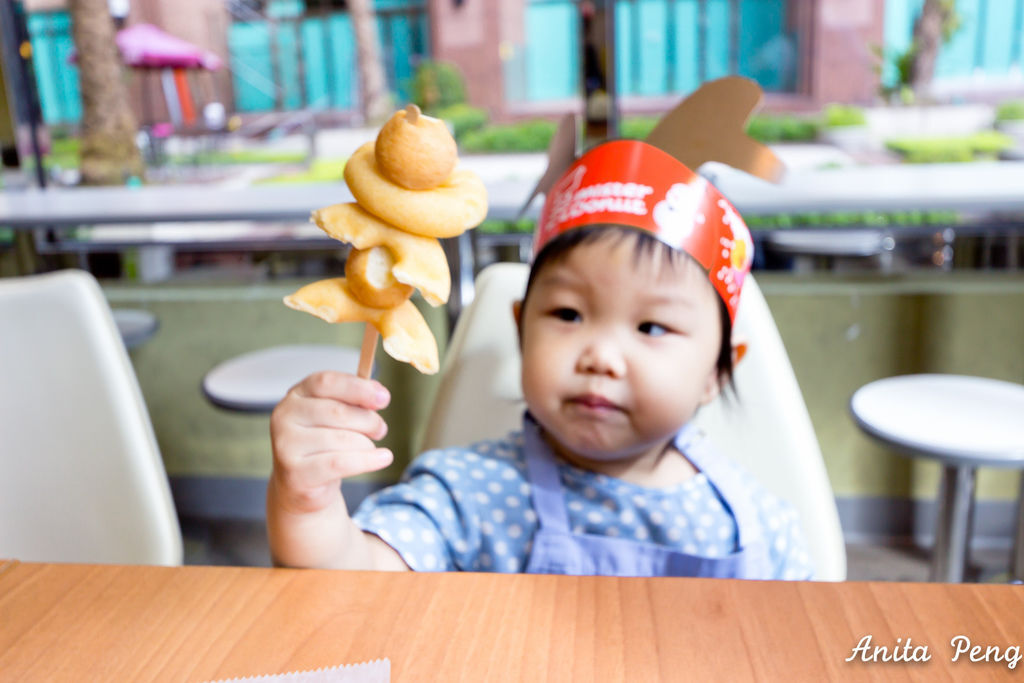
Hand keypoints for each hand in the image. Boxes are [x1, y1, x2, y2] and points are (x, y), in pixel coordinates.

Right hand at [270, 371, 392, 515]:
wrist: (301, 483)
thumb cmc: (322, 443)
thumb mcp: (336, 416)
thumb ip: (355, 401)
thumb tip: (379, 395)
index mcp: (296, 395)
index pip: (326, 382)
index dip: (358, 388)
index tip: (384, 398)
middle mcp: (285, 417)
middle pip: (338, 412)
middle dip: (369, 421)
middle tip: (380, 430)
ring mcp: (286, 445)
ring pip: (342, 439)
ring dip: (366, 444)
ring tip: (370, 448)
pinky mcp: (296, 473)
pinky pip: (341, 464)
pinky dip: (368, 460)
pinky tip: (383, 458)